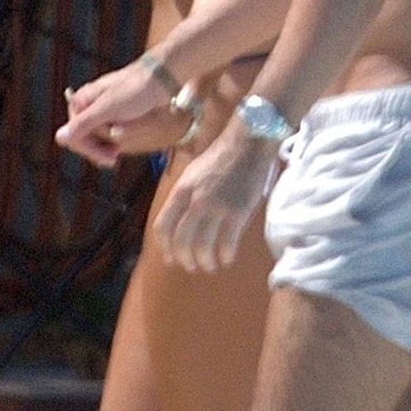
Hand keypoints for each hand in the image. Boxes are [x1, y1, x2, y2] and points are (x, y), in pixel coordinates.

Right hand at [56, 58, 178, 167]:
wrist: (160, 78)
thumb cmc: (134, 90)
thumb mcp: (108, 109)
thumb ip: (83, 124)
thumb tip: (59, 137)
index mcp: (81, 101)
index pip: (74, 135)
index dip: (89, 150)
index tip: (108, 159)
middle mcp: (89, 105)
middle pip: (85, 137)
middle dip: (100, 148)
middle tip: (114, 159)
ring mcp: (103, 110)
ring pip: (99, 136)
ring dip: (110, 143)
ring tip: (121, 148)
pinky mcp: (116, 112)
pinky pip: (111, 131)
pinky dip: (118, 137)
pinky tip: (126, 140)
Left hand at [153, 124, 278, 270]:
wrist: (247, 143)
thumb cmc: (220, 158)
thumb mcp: (192, 174)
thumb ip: (184, 197)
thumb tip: (178, 222)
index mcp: (180, 191)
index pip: (163, 226)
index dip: (165, 247)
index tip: (170, 258)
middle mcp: (194, 201)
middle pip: (181, 241)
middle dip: (184, 259)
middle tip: (191, 266)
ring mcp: (216, 207)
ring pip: (203, 246)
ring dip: (205, 261)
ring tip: (210, 265)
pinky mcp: (237, 212)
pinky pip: (227, 243)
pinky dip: (225, 255)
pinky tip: (226, 258)